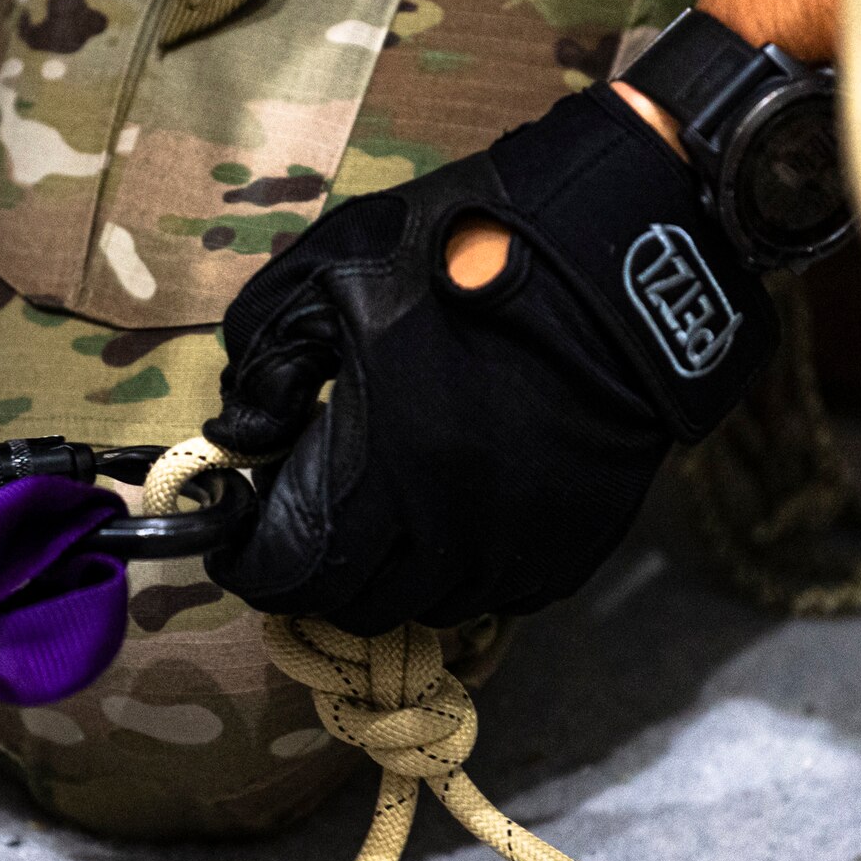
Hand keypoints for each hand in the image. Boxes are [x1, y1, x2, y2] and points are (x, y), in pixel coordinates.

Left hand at [205, 84, 779, 633]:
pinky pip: (499, 596)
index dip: (253, 561)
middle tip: (308, 526)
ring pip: (428, 608)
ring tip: (380, 520)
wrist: (623, 253)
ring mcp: (518, 548)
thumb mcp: (331, 272)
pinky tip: (450, 519)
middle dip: (316, 573)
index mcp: (380, 469)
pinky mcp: (573, 546)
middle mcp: (448, 531)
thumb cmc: (465, 254)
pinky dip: (462, 573)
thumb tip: (237, 435)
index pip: (290, 573)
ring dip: (391, 578)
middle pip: (355, 604)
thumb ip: (264, 358)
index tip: (240, 535)